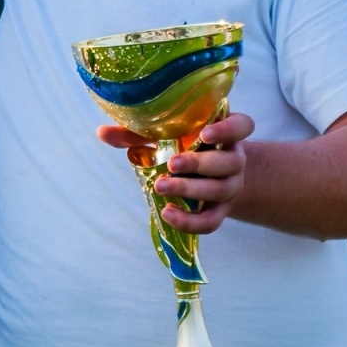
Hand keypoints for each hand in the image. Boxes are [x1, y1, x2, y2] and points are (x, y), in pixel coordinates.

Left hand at [96, 113, 253, 234]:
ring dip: (190, 190)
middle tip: (172, 164)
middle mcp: (233, 158)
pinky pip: (212, 221)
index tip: (205, 132)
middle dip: (199, 164)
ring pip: (219, 190)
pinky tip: (168, 214)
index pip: (243, 126)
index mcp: (225, 132)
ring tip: (161, 187)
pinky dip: (190, 221)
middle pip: (228, 162)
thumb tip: (102, 133)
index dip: (228, 129)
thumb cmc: (186, 148)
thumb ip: (138, 134)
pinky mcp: (221, 211)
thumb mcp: (166, 137)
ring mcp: (230, 187)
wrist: (209, 177)